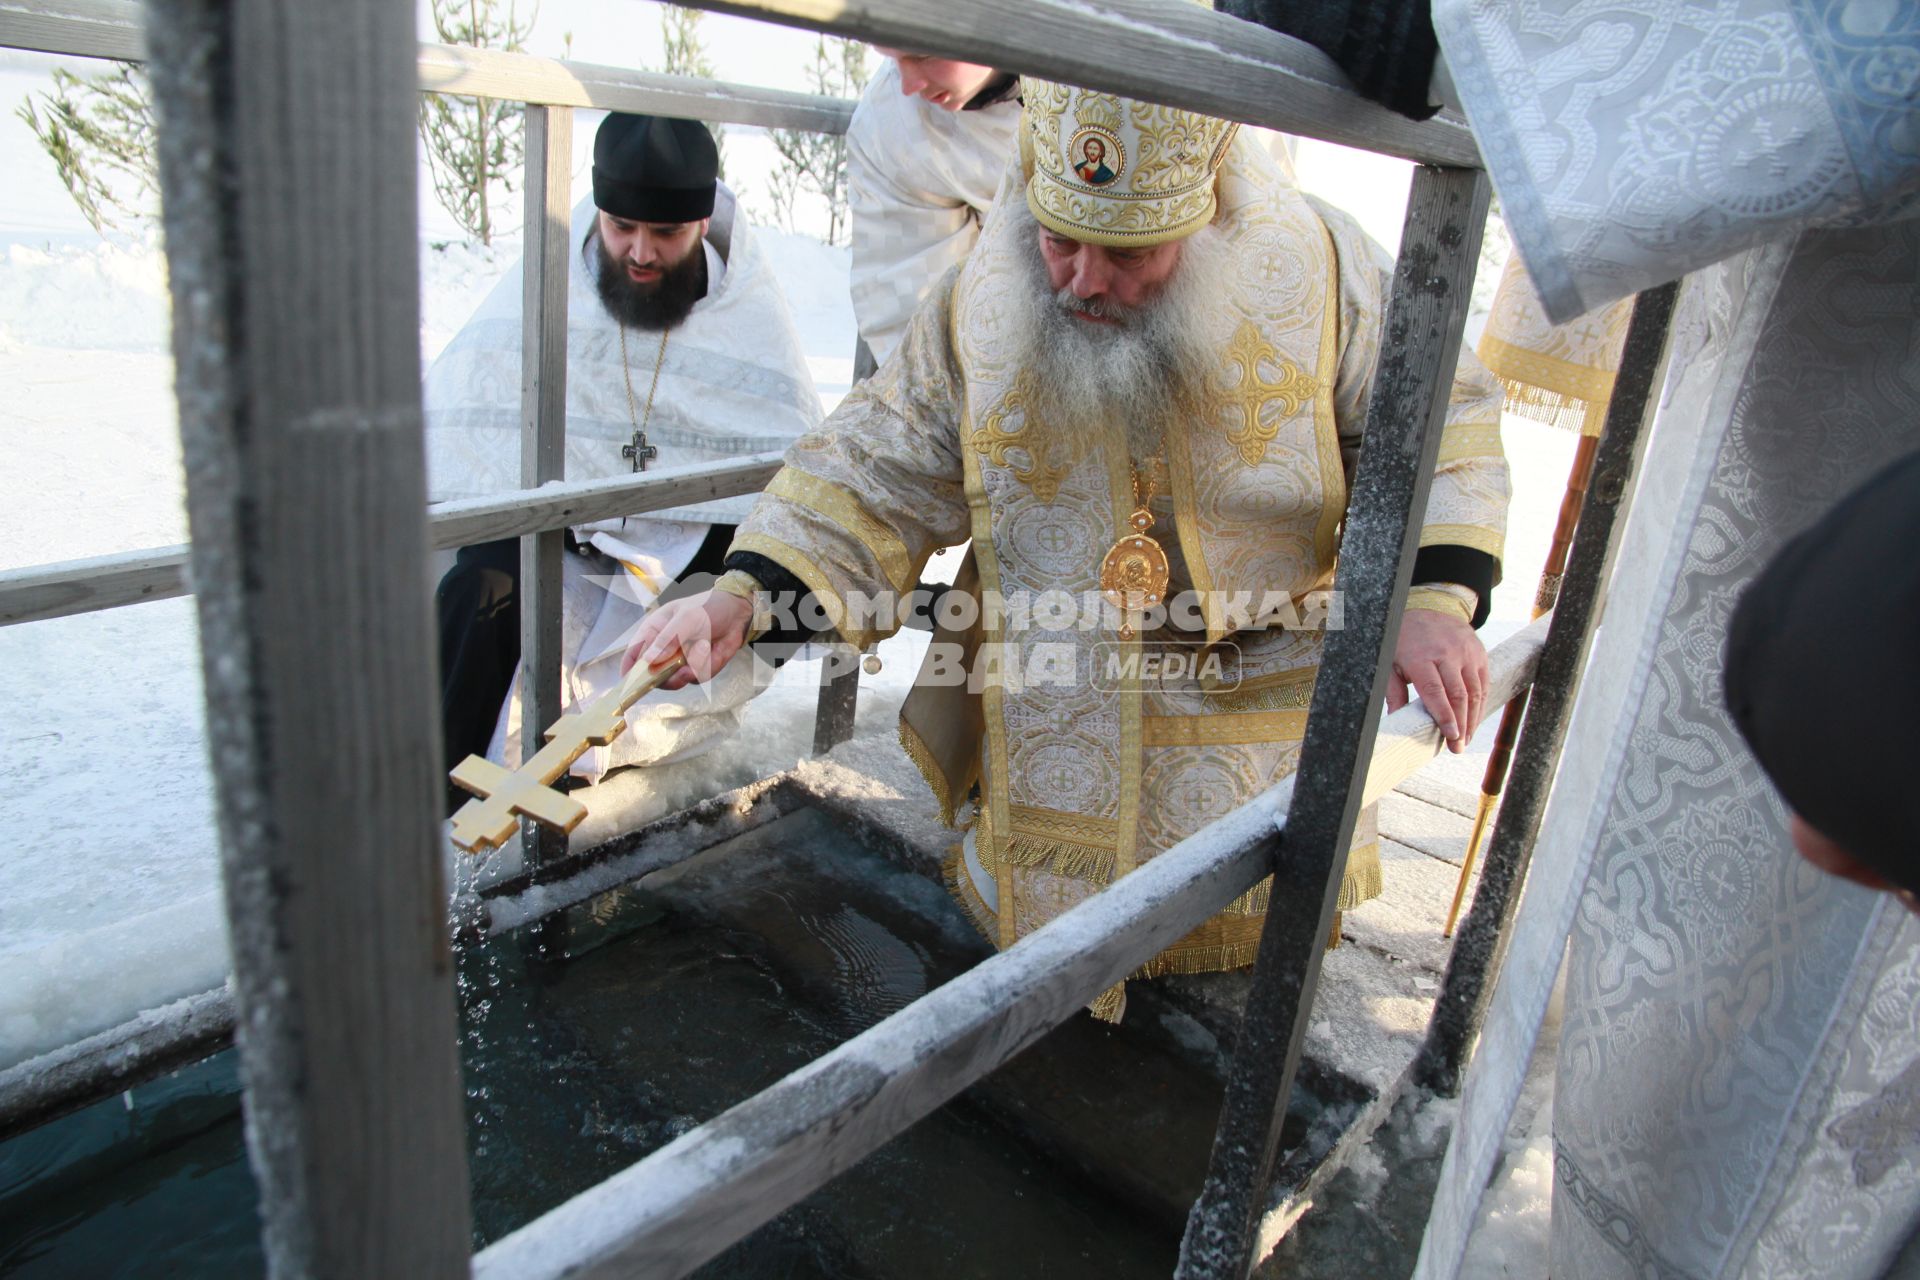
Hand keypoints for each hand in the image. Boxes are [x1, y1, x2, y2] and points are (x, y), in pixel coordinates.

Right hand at [621, 589, 753, 690]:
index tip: (631, 686)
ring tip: (703, 648)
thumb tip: (650, 660)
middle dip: (667, 676)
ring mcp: (680, 661)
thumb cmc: (707, 607)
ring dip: (692, 668)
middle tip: (681, 669)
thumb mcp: (687, 617)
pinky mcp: (697, 668)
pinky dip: (708, 666)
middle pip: (653, 676)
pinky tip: (713, 650)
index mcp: (653, 632)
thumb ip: (668, 638)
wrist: (738, 612)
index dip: (629, 672)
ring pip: (677, 680)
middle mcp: (664, 650)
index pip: (633, 654)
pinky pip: (698, 678)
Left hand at [1386, 608, 1487, 752]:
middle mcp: (1447, 654)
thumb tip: (1396, 721)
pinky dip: (1481, 703)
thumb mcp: (1391, 663)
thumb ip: (1393, 692)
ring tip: (1467, 738)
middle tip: (1458, 747)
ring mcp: (1466, 652)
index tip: (1451, 736)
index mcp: (1421, 657)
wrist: (1431, 606)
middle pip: (1458, 695)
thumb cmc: (1405, 639)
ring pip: (1475, 691)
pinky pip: (1483, 682)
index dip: (1444, 716)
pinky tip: (1475, 719)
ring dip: (1473, 718)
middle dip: (1461, 725)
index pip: (1435, 692)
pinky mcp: (1479, 652)